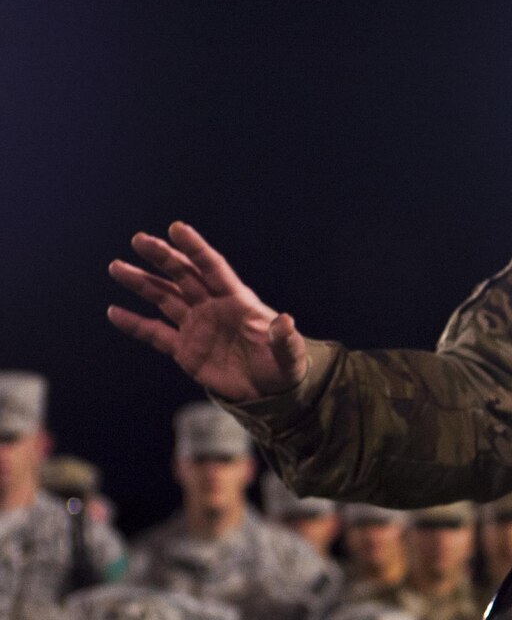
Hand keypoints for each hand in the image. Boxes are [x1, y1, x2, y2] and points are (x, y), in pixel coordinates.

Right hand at [107, 222, 308, 401]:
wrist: (270, 392)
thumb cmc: (284, 366)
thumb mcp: (288, 353)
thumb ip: (283, 338)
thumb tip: (286, 322)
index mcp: (237, 300)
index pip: (212, 267)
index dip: (195, 248)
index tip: (176, 228)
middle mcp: (213, 307)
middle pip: (183, 275)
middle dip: (162, 257)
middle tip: (138, 240)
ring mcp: (196, 326)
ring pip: (164, 298)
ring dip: (142, 283)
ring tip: (117, 267)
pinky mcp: (184, 349)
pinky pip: (155, 333)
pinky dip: (135, 324)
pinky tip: (114, 312)